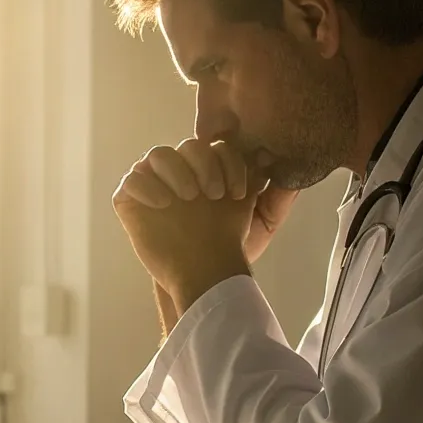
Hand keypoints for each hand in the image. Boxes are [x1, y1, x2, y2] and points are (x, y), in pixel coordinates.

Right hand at [117, 139, 300, 264]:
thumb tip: (292, 166)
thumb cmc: (228, 248)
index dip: (226, 161)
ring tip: (188, 196)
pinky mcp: (130, 201)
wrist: (202, 277)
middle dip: (203, 163)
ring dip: (175, 170)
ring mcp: (154, 185)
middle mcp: (181, 173)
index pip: (214, 145)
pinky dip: (145, 186)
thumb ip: (279, 193)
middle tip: (213, 193)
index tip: (237, 192)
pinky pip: (131, 179)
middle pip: (187, 145)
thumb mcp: (262, 219)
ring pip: (156, 155)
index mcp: (209, 170)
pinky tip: (163, 204)